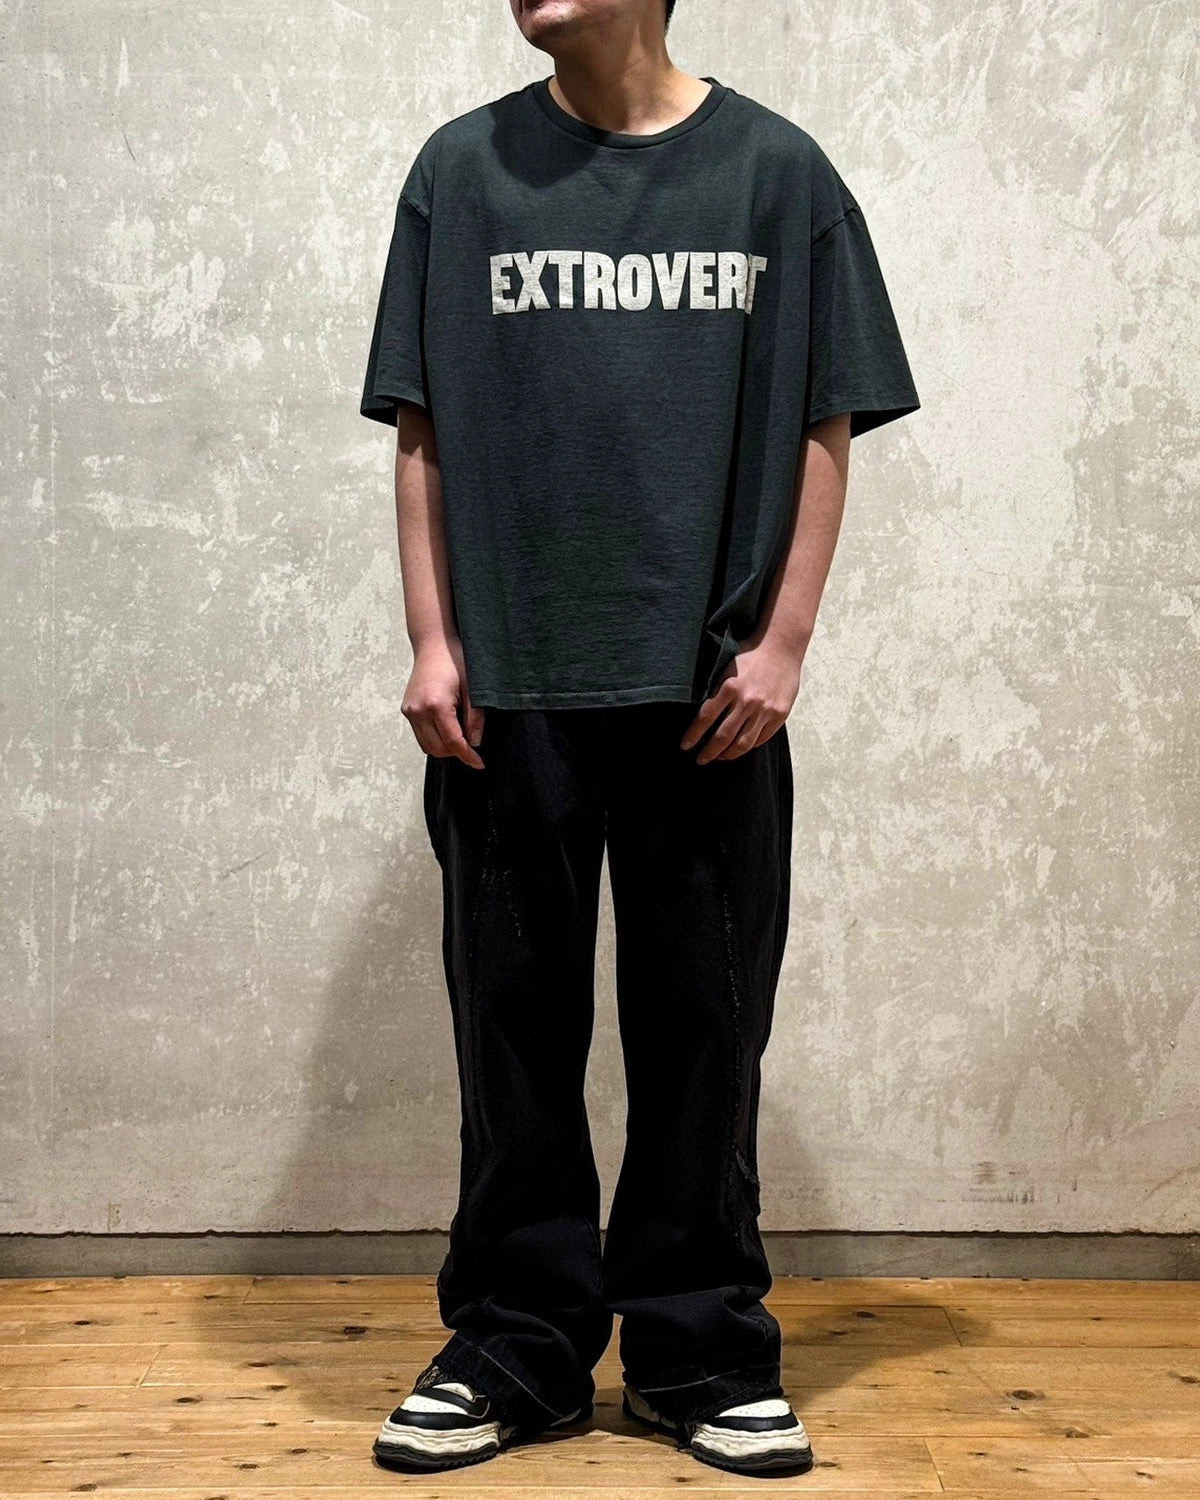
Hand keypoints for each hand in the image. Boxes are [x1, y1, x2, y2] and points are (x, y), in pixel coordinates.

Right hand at [402, 637, 485, 767]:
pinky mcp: (406, 710)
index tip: (479, 764)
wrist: (433, 644)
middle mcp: (418, 711)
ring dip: (445, 747)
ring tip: (460, 733)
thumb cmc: (456, 661)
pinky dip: (434, 738)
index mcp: (436, 705)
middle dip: (457, 752)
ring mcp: (409, 711)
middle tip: (472, 744)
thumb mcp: (473, 689)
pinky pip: (420, 735)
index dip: (468, 756)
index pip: (453, 742)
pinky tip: (447, 727)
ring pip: (427, 746)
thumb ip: (475, 719)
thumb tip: (474, 743)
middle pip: (438, 749)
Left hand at [681, 631, 802, 762]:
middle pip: (722, 736)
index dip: (693, 736)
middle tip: (700, 759)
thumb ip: (715, 690)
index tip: (685, 746)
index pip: (705, 719)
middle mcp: (747, 701)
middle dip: (708, 752)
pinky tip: (740, 747)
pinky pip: (761, 738)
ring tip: (720, 757)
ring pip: (743, 743)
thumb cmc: (750, 654)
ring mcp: (765, 710)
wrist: (782, 646)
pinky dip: (749, 746)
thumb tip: (698, 714)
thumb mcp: (726, 667)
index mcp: (729, 687)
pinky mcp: (780, 714)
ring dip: (728, 754)